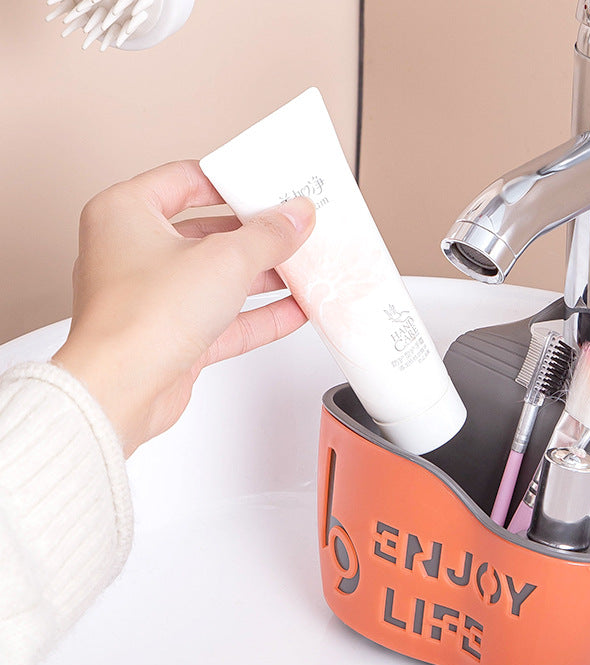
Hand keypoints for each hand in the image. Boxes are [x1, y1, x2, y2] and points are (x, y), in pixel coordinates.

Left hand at [53, 160, 314, 456]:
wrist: (121, 391)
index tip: (267, 188)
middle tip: (290, 228)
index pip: (186, 180)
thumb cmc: (140, 319)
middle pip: (206, 231)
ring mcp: (153, 297)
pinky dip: (257, 315)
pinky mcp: (171, 336)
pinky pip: (222, 318)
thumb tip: (293, 218)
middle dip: (254, 234)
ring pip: (216, 278)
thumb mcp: (224, 260)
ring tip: (300, 268)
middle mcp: (132, 252)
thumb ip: (267, 236)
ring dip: (261, 275)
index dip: (231, 182)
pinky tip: (292, 310)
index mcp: (125, 213)